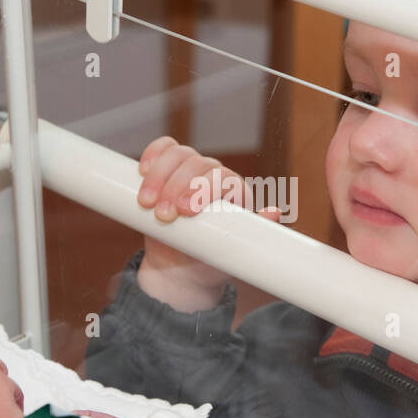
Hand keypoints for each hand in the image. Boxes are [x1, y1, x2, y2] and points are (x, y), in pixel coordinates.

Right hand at [134, 137, 278, 310]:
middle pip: (199, 164)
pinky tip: (142, 170)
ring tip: (147, 202)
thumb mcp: (229, 253)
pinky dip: (152, 155)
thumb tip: (274, 212)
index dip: (203, 189)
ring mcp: (189, 170)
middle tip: (163, 214)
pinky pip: (162, 149)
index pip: (223, 178)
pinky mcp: (167, 168)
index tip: (185, 211)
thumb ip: (253, 233)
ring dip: (160, 175)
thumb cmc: (208, 261)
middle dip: (177, 186)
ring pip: (179, 154)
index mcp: (234, 192)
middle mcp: (214, 176)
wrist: (180, 268)